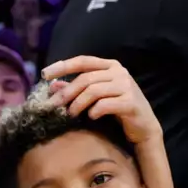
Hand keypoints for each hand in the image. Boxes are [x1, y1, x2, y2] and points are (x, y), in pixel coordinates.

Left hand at [42, 55, 161, 145]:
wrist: (143, 127)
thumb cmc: (117, 110)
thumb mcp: (96, 97)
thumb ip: (76, 89)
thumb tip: (53, 86)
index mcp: (110, 66)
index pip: (82, 61)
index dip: (63, 66)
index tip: (44, 75)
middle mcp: (119, 72)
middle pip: (86, 78)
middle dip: (67, 92)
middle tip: (53, 105)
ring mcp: (126, 86)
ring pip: (94, 91)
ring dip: (78, 103)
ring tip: (70, 114)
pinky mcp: (130, 102)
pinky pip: (106, 105)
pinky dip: (95, 111)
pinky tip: (90, 117)